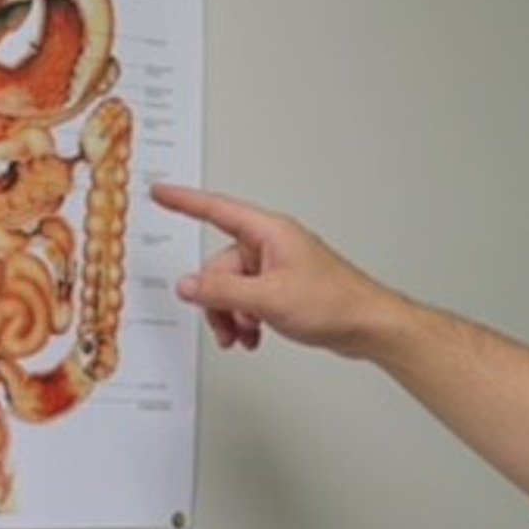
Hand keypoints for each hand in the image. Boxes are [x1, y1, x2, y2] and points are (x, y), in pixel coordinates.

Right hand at [149, 183, 400, 355]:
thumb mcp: (268, 298)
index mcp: (269, 232)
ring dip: (232, 314)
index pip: (216, 210)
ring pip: (233, 287)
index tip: (161, 192)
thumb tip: (189, 284)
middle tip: (230, 322)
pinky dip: (246, 319)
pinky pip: (249, 299)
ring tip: (245, 334)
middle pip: (221, 265)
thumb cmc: (335, 302)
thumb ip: (222, 292)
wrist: (368, 325)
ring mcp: (278, 267)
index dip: (185, 201)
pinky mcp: (284, 288)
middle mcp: (272, 245)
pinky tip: (255, 335)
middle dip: (219, 298)